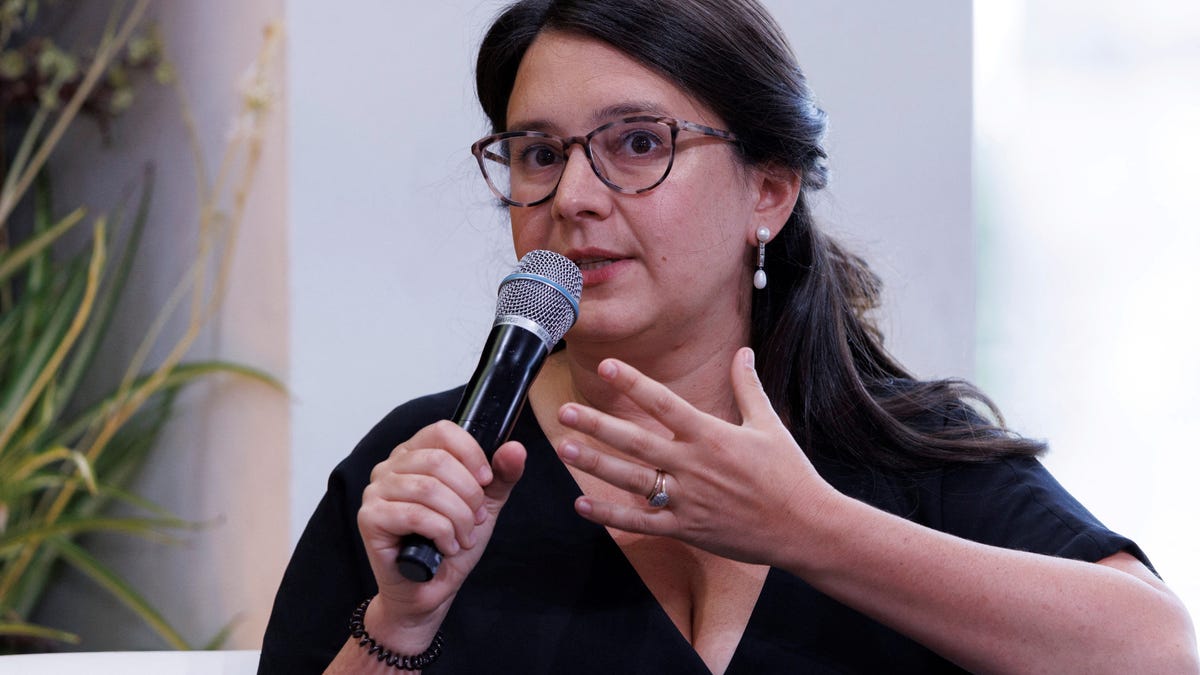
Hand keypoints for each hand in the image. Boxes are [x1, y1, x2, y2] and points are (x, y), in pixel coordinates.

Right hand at [356, 420, 524, 639]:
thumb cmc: (450, 543)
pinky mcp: (370, 518)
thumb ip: (501, 475)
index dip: (472, 455)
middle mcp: (390, 467)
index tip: (486, 481)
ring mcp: (376, 491)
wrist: (429, 589)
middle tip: (475, 520)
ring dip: (458, 518)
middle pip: (439, 461)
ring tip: (463, 537)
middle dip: (469, 496)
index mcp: (415, 454)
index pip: (443, 431)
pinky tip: (446, 547)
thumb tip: (515, 449)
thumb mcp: (484, 504)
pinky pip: (415, 515)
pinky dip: (441, 533)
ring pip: (429, 489)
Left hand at [556, 347, 836, 564]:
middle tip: (565, 411)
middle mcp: (694, 465)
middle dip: (598, 425)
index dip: (633, 383)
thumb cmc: (789, 474)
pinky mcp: (686, 528)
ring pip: (631, 479)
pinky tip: (582, 504)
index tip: (606, 366)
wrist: (805, 528)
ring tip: (565, 447)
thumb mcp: (769, 425)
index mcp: (712, 435)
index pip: (664, 403)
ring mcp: (687, 499)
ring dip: (596, 463)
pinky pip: (640, 521)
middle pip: (636, 441)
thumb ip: (747, 388)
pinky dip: (610, 514)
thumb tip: (743, 352)